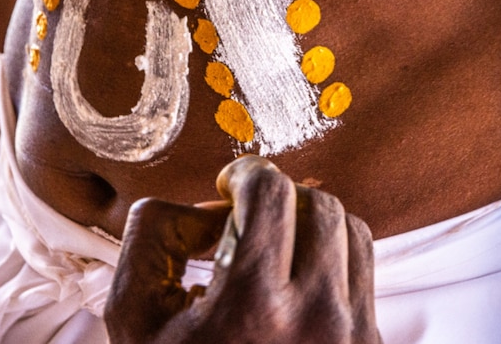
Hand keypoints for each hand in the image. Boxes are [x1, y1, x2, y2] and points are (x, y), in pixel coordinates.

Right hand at [105, 155, 380, 343]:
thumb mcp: (136, 320)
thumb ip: (151, 239)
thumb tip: (202, 204)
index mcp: (255, 305)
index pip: (272, 193)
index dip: (249, 174)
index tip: (233, 184)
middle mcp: (318, 316)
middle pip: (319, 204)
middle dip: (281, 197)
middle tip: (249, 219)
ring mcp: (354, 334)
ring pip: (350, 230)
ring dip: (311, 223)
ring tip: (277, 247)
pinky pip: (365, 269)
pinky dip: (332, 257)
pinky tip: (297, 281)